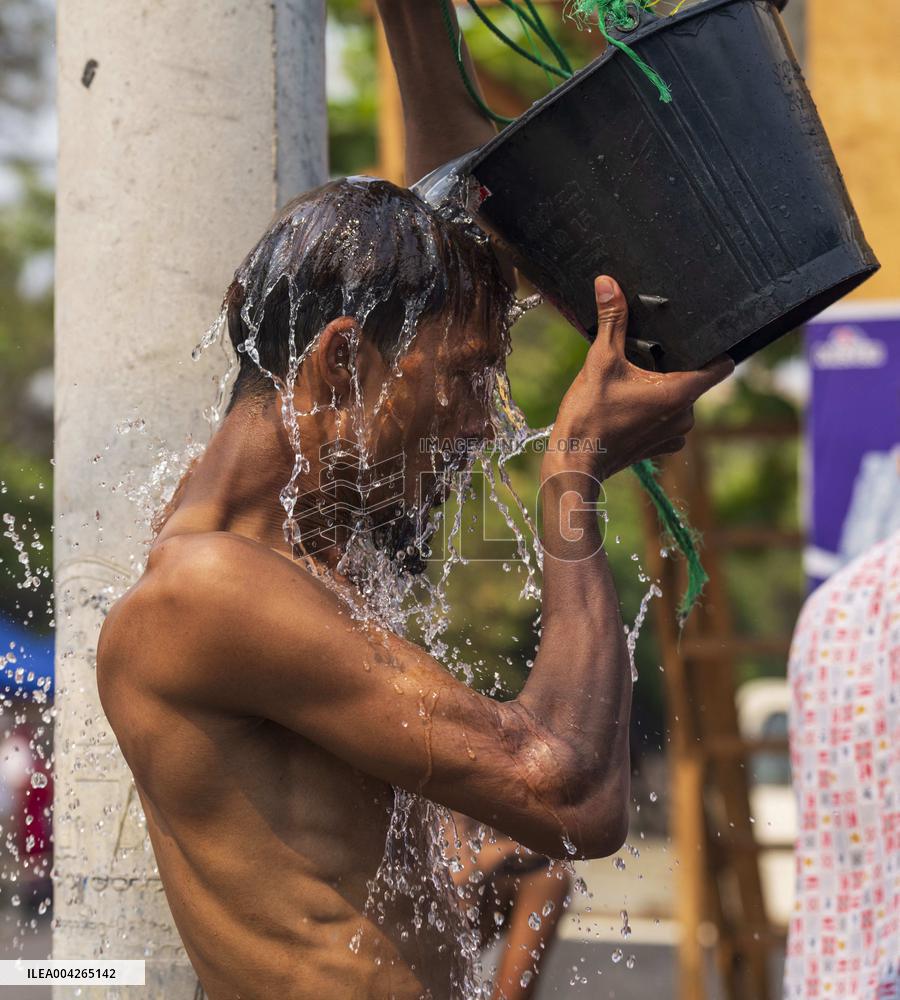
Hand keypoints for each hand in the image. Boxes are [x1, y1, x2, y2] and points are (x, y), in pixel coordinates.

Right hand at [547, 276, 733, 482]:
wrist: (576, 462)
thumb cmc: (589, 415)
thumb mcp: (600, 361)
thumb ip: (612, 321)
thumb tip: (608, 283)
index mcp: (679, 393)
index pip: (721, 366)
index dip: (717, 349)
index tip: (705, 338)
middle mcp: (686, 417)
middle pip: (693, 380)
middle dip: (674, 368)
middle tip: (646, 359)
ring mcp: (675, 436)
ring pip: (679, 401)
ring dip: (663, 391)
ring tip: (633, 383)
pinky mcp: (661, 449)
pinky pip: (668, 421)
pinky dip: (654, 412)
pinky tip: (629, 406)